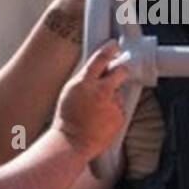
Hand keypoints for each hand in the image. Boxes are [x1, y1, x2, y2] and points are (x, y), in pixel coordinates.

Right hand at [53, 41, 130, 159]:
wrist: (72, 142)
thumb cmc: (67, 119)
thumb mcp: (70, 91)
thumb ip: (84, 78)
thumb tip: (96, 68)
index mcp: (84, 82)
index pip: (101, 58)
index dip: (109, 49)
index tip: (114, 46)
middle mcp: (101, 91)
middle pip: (121, 71)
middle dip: (121, 70)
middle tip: (118, 73)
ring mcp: (112, 104)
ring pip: (119, 93)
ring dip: (112, 97)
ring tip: (98, 110)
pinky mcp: (120, 116)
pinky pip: (120, 108)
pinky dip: (114, 111)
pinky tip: (102, 119)